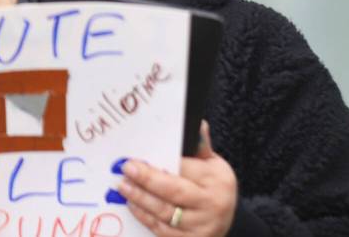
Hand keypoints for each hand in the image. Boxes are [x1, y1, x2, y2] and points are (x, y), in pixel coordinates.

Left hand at [118, 121, 237, 235]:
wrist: (226, 223)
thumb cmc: (214, 188)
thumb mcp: (214, 165)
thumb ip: (200, 147)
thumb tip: (197, 123)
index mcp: (217, 180)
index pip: (184, 169)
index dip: (159, 164)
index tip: (137, 158)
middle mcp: (212, 204)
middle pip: (173, 191)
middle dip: (146, 179)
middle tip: (126, 169)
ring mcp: (202, 227)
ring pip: (165, 212)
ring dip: (140, 199)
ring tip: (123, 187)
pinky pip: (163, 230)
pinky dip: (145, 217)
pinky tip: (133, 206)